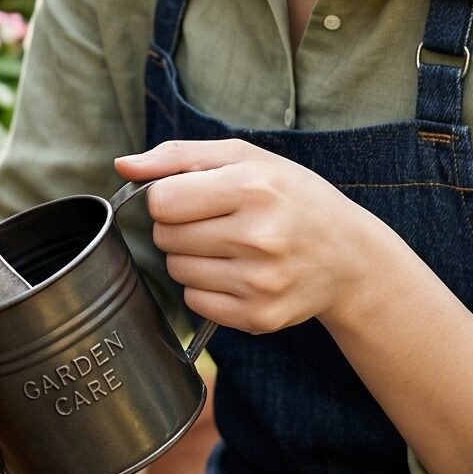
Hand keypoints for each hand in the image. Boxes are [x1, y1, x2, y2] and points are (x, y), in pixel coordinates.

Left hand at [112, 137, 368, 335]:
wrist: (350, 256)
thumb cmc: (291, 197)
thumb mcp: (245, 158)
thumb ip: (178, 157)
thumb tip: (122, 166)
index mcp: (252, 188)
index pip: (161, 201)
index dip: (169, 199)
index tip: (193, 198)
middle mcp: (258, 237)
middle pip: (166, 238)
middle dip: (180, 228)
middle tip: (217, 223)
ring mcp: (259, 282)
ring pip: (176, 272)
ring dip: (191, 259)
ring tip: (230, 247)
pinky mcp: (259, 317)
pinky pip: (195, 303)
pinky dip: (206, 289)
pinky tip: (237, 274)